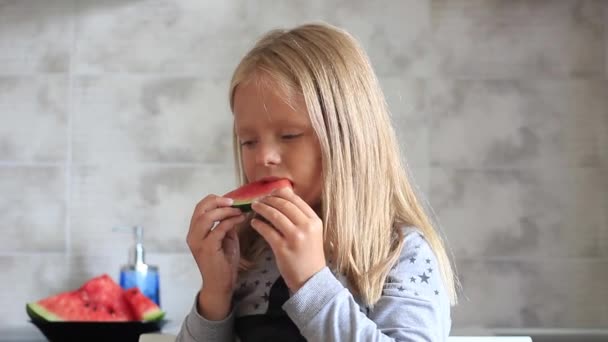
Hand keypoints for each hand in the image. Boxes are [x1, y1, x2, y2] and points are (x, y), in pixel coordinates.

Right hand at [186, 195, 244, 318]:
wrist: (220, 285)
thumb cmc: (223, 263)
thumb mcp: (225, 239)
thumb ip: (225, 225)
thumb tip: (234, 210)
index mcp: (195, 231)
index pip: (200, 208)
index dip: (214, 200)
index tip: (230, 200)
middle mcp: (192, 235)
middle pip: (200, 208)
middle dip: (218, 201)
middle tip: (234, 202)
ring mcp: (198, 241)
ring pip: (207, 217)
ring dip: (225, 211)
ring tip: (238, 211)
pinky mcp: (207, 248)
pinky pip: (218, 228)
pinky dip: (231, 221)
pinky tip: (241, 219)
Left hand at [250, 187, 325, 291]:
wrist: (311, 279)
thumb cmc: (309, 255)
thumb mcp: (312, 232)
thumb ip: (301, 216)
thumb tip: (284, 196)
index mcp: (314, 221)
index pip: (295, 200)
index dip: (280, 193)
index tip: (270, 193)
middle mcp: (306, 226)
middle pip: (284, 205)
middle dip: (269, 199)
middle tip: (259, 199)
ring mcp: (295, 237)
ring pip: (274, 215)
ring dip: (262, 208)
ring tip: (254, 207)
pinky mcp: (282, 248)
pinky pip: (267, 231)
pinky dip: (258, 224)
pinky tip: (254, 222)